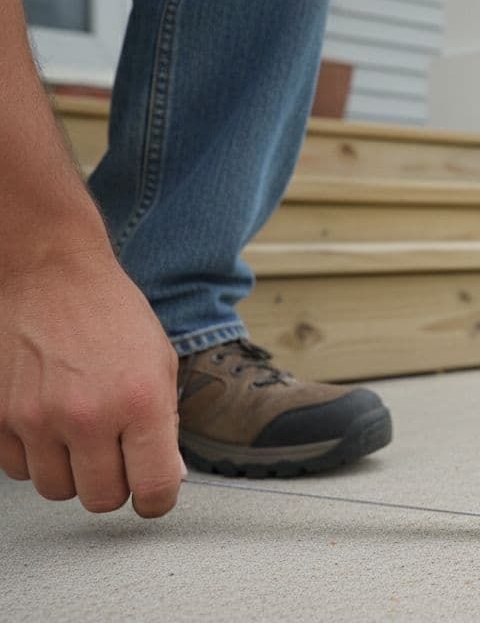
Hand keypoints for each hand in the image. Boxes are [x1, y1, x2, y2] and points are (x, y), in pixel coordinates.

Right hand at [0, 246, 182, 516]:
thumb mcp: (159, 364)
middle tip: (115, 457)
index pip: (153, 489)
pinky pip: (16, 468)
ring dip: (70, 471)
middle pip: (100, 499)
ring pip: (55, 489)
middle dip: (113, 485)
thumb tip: (167, 477)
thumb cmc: (110, 314)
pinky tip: (47, 423)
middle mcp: (87, 415)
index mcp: (140, 402)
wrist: (50, 273)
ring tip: (79, 433)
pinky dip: (34, 455)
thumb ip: (164, 425)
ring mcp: (36, 418)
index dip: (156, 501)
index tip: (152, 497)